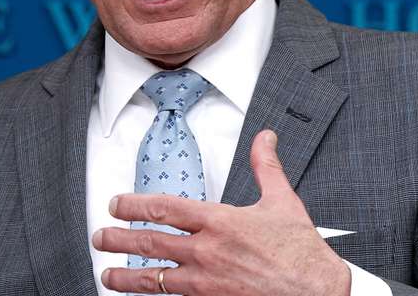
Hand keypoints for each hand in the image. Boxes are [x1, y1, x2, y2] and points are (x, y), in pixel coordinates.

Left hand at [93, 130, 349, 295]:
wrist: (317, 293)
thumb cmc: (302, 253)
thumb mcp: (284, 202)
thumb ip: (267, 167)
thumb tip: (265, 138)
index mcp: (220, 222)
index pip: (165, 208)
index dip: (134, 206)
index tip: (117, 205)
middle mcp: (207, 253)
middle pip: (150, 243)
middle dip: (119, 239)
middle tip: (100, 237)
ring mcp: (206, 284)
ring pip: (154, 280)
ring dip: (126, 277)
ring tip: (107, 274)